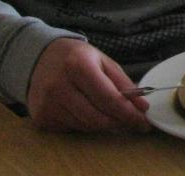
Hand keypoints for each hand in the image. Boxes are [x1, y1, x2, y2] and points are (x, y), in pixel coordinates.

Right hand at [27, 38, 151, 132]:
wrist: (40, 57)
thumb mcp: (102, 60)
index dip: (128, 113)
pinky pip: (71, 128)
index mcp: (78, 66)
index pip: (108, 98)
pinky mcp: (41, 117)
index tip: (143, 121)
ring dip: (102, 123)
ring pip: (85, 126)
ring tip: (109, 113)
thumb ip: (123, 82)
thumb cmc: (76, 57)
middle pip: (97, 117)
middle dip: (118, 122)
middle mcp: (60, 86)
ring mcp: (48, 104)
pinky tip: (86, 110)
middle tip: (131, 121)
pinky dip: (84, 123)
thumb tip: (142, 106)